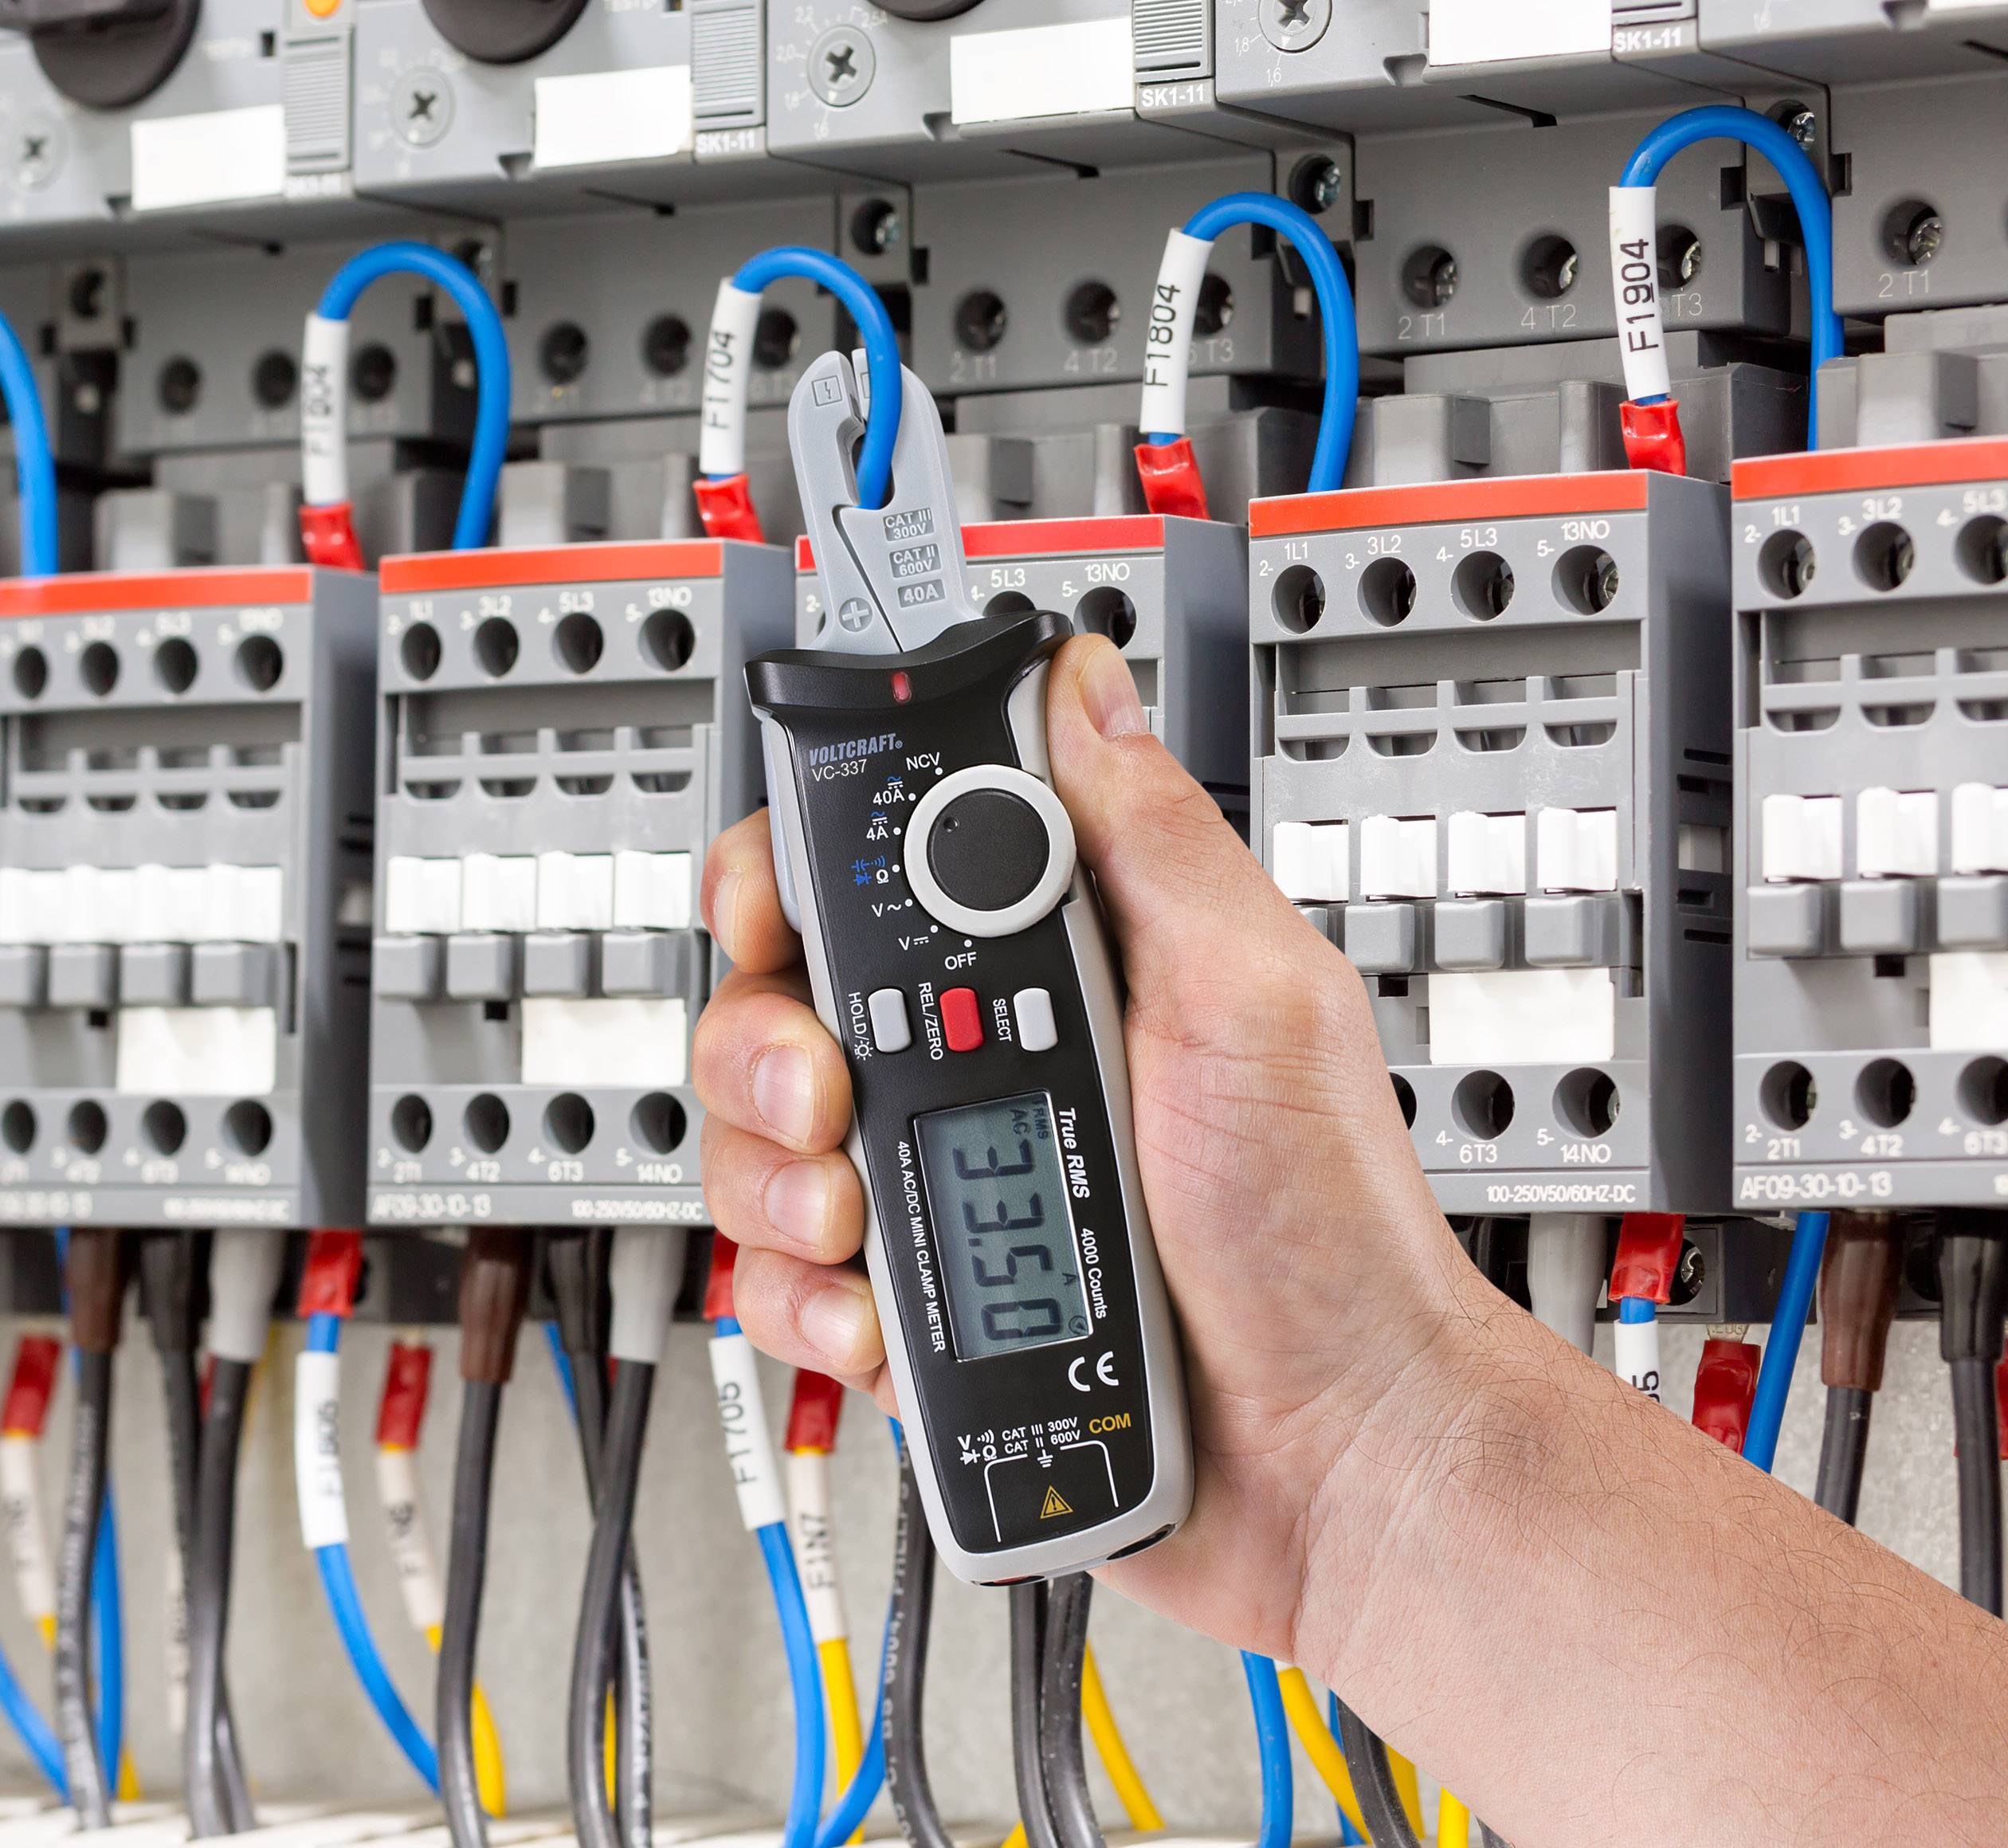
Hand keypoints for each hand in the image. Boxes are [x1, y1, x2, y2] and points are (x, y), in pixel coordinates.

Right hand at [693, 635, 1486, 1663]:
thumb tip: (1082, 682)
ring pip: (759, 1140)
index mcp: (1058, 965)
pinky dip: (806, 1298)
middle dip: (766, 1044)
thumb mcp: (1251, 996)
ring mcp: (942, 1179)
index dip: (795, 872)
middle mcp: (984, 1061)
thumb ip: (1148, 836)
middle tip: (831, 1094)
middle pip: (783, 1000)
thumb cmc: (1325, 1230)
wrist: (1331, 1452)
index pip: (875, 865)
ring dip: (779, 1178)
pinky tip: (882, 1311)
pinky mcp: (916, 1293)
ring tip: (862, 1218)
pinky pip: (785, 1278)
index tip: (775, 913)